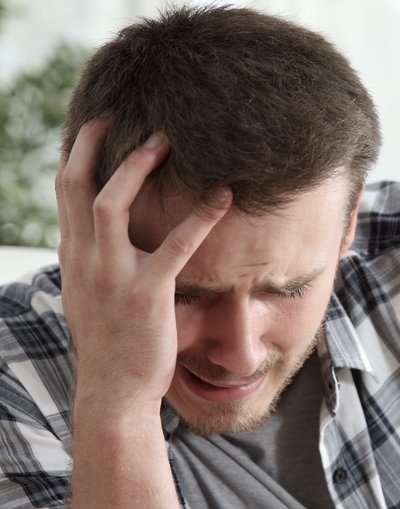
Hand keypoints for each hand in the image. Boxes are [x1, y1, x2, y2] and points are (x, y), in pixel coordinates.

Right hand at [55, 118, 230, 413]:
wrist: (114, 391)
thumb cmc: (112, 345)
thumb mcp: (91, 297)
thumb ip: (94, 263)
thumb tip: (102, 240)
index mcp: (73, 258)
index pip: (65, 192)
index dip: (78, 154)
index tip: (95, 126)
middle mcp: (83, 260)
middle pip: (76, 186)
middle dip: (94, 145)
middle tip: (122, 116)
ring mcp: (111, 276)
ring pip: (112, 204)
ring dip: (137, 168)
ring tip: (165, 142)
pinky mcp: (145, 294)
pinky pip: (176, 246)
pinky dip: (201, 218)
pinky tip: (224, 198)